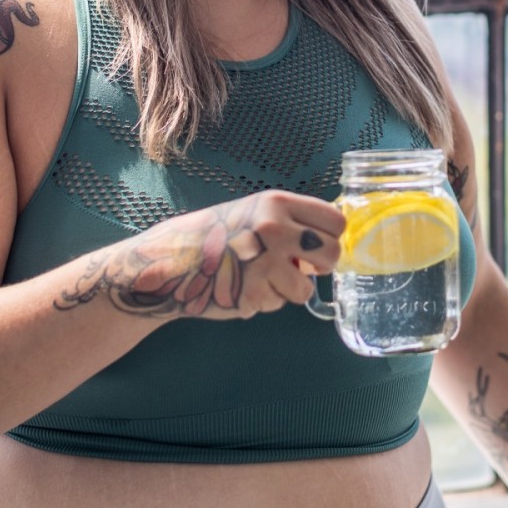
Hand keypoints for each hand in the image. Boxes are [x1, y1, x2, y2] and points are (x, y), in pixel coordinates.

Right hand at [119, 190, 343, 318]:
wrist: (172, 260)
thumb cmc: (216, 235)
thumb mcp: (255, 212)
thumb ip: (290, 222)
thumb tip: (328, 237)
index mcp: (277, 204)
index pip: (336, 220)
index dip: (331, 237)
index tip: (317, 245)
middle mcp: (275, 228)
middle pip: (332, 253)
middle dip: (321, 267)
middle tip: (302, 267)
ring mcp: (265, 262)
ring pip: (306, 288)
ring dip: (289, 289)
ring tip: (263, 277)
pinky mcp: (254, 292)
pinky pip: (279, 303)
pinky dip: (266, 300)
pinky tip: (245, 286)